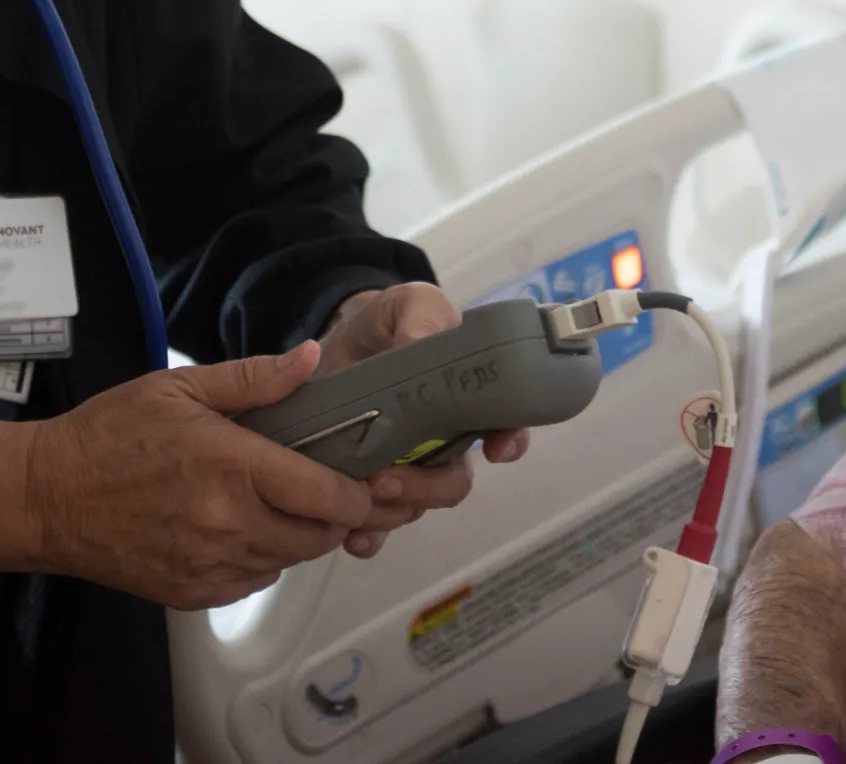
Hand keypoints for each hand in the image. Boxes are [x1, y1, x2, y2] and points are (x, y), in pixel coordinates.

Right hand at [21, 342, 375, 609]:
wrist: (46, 498)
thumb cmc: (110, 433)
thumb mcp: (181, 388)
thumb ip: (254, 379)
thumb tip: (312, 358)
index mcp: (232, 467)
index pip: (326, 495)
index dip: (357, 493)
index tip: (363, 478)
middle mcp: (228, 524)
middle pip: (318, 537)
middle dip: (334, 516)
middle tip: (326, 488)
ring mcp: (210, 565)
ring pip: (289, 561)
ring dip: (300, 537)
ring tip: (284, 503)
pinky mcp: (192, 593)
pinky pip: (254, 581)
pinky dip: (264, 558)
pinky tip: (245, 528)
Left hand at [317, 283, 532, 559]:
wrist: (335, 345)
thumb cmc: (386, 324)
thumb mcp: (406, 304)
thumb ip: (421, 314)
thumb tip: (419, 340)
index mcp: (465, 403)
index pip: (505, 430)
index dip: (510, 441)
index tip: (499, 448)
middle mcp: (440, 445)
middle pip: (451, 484)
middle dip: (427, 489)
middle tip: (390, 479)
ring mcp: (404, 470)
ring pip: (413, 509)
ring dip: (392, 511)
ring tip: (360, 496)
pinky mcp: (364, 489)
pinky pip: (376, 529)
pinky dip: (369, 539)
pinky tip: (354, 538)